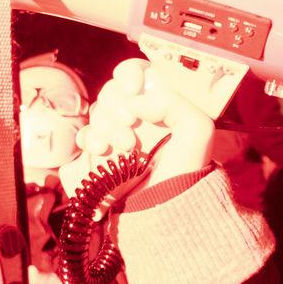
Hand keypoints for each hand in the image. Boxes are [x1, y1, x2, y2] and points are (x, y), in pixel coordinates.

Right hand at [60, 58, 213, 196]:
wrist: (162, 210)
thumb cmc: (185, 172)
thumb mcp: (197, 131)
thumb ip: (174, 103)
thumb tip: (136, 101)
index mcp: (160, 105)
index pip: (139, 73)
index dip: (130, 73)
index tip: (132, 87)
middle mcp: (138, 116)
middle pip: (113, 90)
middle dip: (118, 105)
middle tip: (130, 126)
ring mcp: (118, 133)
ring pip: (98, 111)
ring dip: (107, 125)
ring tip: (126, 146)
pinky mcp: (101, 152)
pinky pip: (85, 134)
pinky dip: (90, 138)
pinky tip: (102, 151)